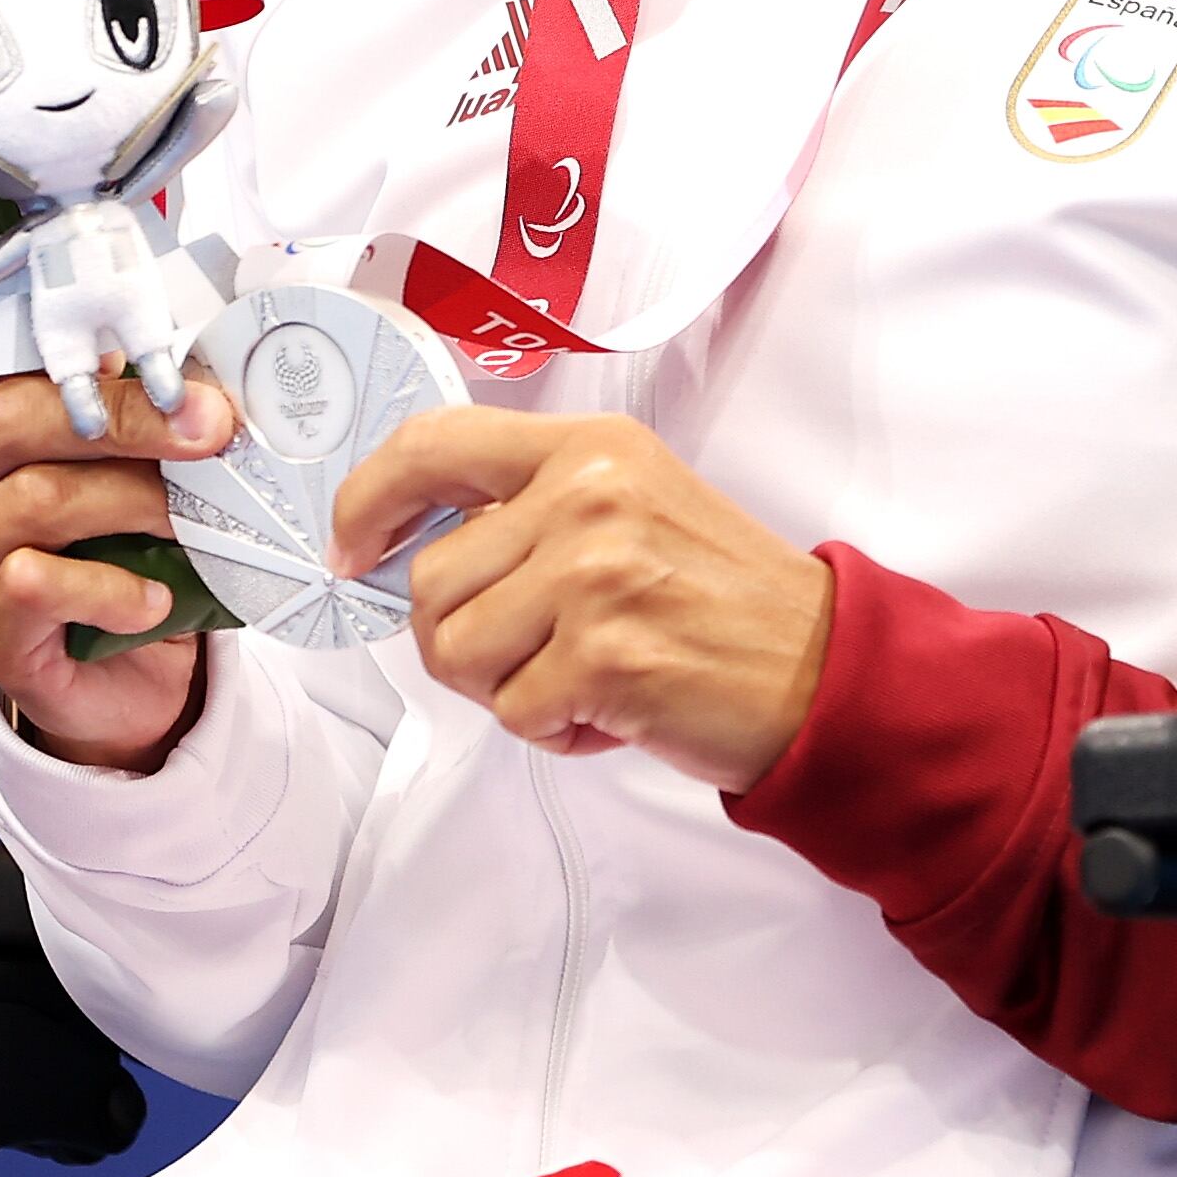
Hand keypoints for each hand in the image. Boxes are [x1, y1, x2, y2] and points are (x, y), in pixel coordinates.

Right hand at [0, 366, 237, 769]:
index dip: (57, 340)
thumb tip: (188, 376)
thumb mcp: (118, 466)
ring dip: (133, 501)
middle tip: (210, 427)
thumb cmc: (116, 550)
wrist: (123, 680)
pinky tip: (154, 600)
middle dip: (125, 418)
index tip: (145, 338)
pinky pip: (38, 587)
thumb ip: (127, 411)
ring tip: (194, 517)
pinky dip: (112, 588)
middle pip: (10, 421)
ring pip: (34, 501)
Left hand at [330, 411, 832, 790]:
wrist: (824, 670)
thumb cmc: (725, 600)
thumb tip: (412, 549)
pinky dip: (551, 731)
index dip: (368, 500)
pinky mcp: (604, 656)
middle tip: (538, 654)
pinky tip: (611, 711)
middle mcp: (588, 496)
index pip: (433, 445)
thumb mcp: (635, 507)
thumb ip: (533, 509)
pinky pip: (512, 713)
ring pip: (455, 651)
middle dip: (461, 639)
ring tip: (581, 678)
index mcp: (591, 447)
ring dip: (506, 689)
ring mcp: (594, 574)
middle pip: (429, 581)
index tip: (352, 549)